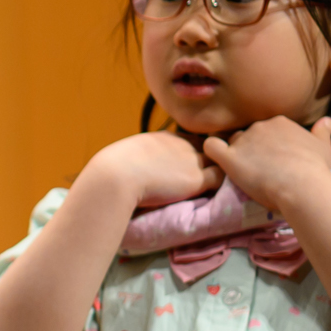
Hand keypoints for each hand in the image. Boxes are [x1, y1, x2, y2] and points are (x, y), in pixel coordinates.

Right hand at [87, 130, 220, 208]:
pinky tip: (216, 192)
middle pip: (205, 147)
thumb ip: (130, 160)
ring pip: (217, 160)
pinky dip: (220, 183)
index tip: (186, 166)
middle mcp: (181, 145)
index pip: (186, 141)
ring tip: (217, 183)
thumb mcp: (121, 156)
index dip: (190, 152)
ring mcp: (191, 160)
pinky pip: (220, 177)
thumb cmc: (109, 171)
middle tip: (209, 173)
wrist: (115, 177)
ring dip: (217, 170)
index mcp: (162, 138)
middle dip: (208, 158)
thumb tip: (116, 170)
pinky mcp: (197, 178)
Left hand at [202, 114, 330, 212]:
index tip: (272, 162)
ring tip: (243, 172)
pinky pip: (211, 146)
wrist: (302, 184)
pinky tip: (217, 160)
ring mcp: (244, 141)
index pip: (266, 131)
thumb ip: (321, 133)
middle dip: (251, 150)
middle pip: (248, 135)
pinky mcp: (230, 157)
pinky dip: (211, 150)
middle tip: (259, 170)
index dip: (267, 146)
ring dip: (235, 154)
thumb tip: (326, 121)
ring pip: (232, 142)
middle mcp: (260, 126)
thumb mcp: (323, 147)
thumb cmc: (315, 169)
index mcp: (280, 122)